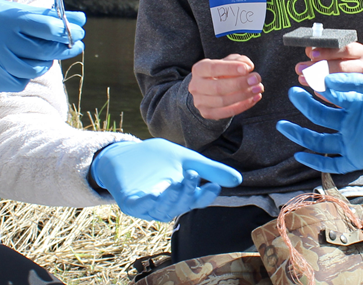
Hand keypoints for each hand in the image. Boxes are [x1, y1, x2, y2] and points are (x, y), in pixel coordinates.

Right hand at [0, 0, 85, 91]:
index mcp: (4, 20)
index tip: (77, 32)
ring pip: (33, 71)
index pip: (48, 28)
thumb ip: (43, 16)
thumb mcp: (7, 9)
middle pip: (44, 52)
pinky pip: (16, 83)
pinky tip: (19, 64)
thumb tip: (80, 20)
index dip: (67, 32)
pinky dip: (24, 75)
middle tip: (72, 44)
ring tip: (43, 55)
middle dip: (63, 49)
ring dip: (44, 64)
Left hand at [90, 139, 242, 220]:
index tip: (214, 186)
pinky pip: (141, 207)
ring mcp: (148, 207)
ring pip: (164, 210)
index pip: (197, 200)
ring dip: (171, 198)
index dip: (206, 196)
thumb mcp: (186, 160)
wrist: (124, 153)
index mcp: (182, 196)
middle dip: (188, 192)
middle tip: (193, 175)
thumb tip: (237, 180)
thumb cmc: (157, 159)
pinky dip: (148, 202)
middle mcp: (167, 205)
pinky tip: (155, 193)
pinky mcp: (130, 203)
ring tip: (176, 182)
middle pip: (182, 205)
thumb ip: (210, 169)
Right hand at [188, 54, 262, 119]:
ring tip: (258, 88)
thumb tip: (248, 66)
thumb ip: (239, 61)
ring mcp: (199, 102)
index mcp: (199, 69)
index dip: (230, 68)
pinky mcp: (207, 113)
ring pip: (223, 101)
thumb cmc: (222, 71)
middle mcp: (195, 86)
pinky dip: (242, 106)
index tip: (247, 69)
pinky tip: (254, 98)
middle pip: (218, 87)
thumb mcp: (229, 61)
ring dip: (243, 95)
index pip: (213, 68)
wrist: (209, 89)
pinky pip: (226, 112)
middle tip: (257, 79)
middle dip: (240, 83)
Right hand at [275, 73, 362, 171]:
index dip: (316, 88)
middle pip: (320, 116)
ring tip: (283, 126)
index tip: (304, 78)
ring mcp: (353, 140)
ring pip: (320, 140)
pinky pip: (333, 162)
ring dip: (301, 135)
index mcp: (356, 102)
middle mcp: (351, 121)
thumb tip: (326, 81)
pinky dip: (316, 161)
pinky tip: (300, 153)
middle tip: (292, 93)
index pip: (330, 95)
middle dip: (305, 106)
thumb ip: (354, 84)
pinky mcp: (358, 157)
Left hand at [295, 42, 362, 91]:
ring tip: (303, 79)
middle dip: (319, 67)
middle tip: (301, 68)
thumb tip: (310, 51)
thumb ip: (323, 49)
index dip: (328, 51)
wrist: (359, 80)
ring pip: (340, 83)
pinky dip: (325, 94)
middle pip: (343, 67)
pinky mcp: (356, 97)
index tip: (312, 54)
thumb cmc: (341, 62)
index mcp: (359, 51)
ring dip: (318, 81)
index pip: (346, 49)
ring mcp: (361, 83)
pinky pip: (339, 97)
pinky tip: (315, 90)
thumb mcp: (333, 52)